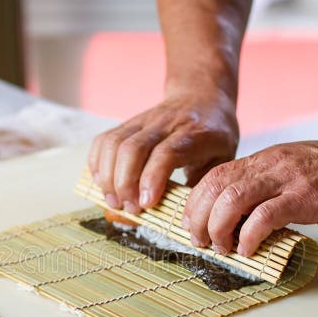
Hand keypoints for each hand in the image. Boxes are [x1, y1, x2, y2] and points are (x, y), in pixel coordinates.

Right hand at [88, 89, 238, 212]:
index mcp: (195, 134)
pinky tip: (101, 182)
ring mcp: (143, 120)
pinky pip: (104, 139)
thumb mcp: (221, 161)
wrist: (202, 97)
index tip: (146, 204)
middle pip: (133, 149)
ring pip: (114, 143)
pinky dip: (96, 163)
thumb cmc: (213, 136)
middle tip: (129, 208)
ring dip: (108, 176)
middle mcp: (166, 123)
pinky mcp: (128, 122)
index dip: (152, 179)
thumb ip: (201, 187)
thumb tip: (178, 219)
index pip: (166, 153)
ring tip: (114, 200)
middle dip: (124, 184)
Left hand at [182, 135, 317, 255]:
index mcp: (266, 160)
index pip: (215, 175)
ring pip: (232, 199)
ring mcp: (288, 179)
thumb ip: (269, 189)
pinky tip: (249, 249)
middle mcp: (271, 165)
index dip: (196, 202)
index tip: (192, 224)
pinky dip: (249, 235)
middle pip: (214, 186)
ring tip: (222, 247)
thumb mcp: (296, 173)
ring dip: (218, 228)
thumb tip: (244, 217)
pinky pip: (265, 216)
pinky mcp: (307, 197)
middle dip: (198, 217)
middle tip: (200, 241)